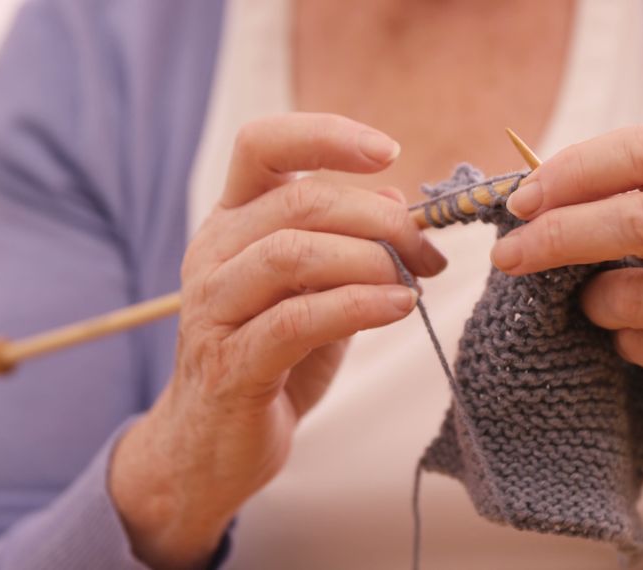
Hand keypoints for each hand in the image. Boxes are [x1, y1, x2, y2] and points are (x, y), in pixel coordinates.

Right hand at [109, 114, 446, 567]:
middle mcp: (213, 253)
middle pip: (300, 202)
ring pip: (294, 254)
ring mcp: (214, 307)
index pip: (262, 146)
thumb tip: (396, 197)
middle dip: (380, 219)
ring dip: (371, 260)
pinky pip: (298, 319)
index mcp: (232, 222)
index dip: (325, 135)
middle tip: (429, 250)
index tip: (390, 152)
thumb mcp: (316, 290)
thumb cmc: (272, 359)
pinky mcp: (230, 362)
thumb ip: (346, 243)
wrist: (214, 447)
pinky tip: (400, 307)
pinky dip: (359, 306)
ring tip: (415, 280)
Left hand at [491, 125, 642, 467]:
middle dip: (560, 237)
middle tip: (506, 255)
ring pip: (636, 299)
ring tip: (594, 298)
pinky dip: (621, 340)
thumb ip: (617, 188)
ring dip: (593, 301)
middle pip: (641, 222)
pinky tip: (636, 331)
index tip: (521, 201)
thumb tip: (524, 199)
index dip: (576, 171)